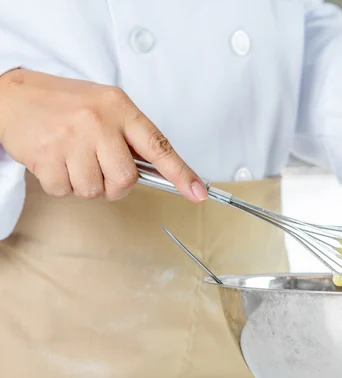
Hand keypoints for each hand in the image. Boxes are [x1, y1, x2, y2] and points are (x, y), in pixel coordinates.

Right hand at [0, 69, 206, 201]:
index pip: (159, 146)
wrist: (13, 95)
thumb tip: (157, 173)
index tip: (198, 193)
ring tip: (72, 159)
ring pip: (95, 190)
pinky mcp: (46, 155)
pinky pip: (65, 192)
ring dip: (84, 184)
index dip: (182, 173)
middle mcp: (98, 122)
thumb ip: (130, 136)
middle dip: (114, 184)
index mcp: (120, 108)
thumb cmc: (65, 103)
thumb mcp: (105, 107)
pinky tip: (55, 162)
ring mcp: (71, 139)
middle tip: (99, 167)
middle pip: (125, 180)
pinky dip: (60, 184)